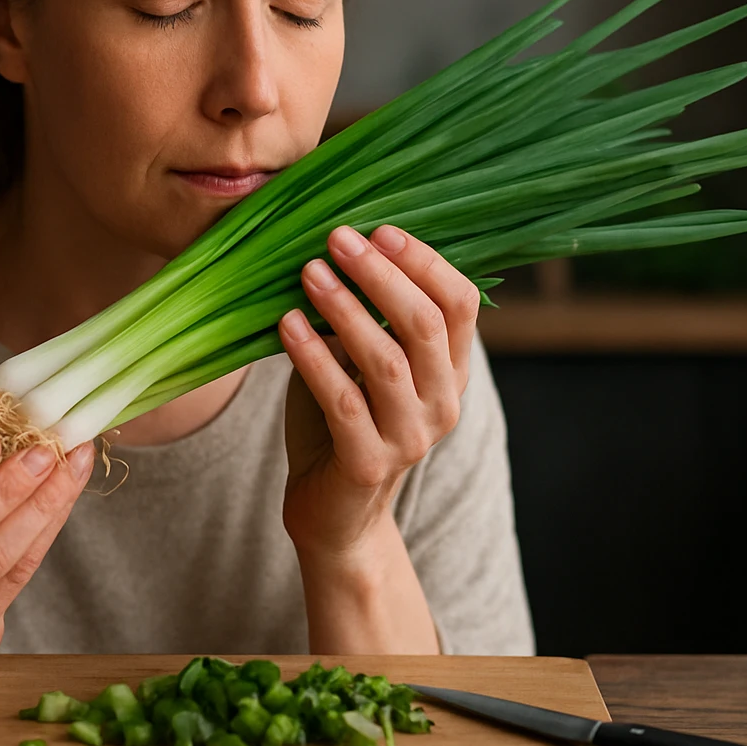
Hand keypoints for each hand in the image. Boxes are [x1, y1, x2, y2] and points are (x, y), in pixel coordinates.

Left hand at [278, 224, 479, 560]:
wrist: (333, 515)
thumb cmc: (342, 423)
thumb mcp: (363, 363)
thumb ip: (368, 317)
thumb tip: (339, 245)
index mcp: (451, 371)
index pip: (460, 303)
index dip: (424, 262)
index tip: (380, 230)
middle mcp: (443, 403)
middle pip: (424, 324)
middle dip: (380, 274)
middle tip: (338, 238)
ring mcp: (410, 437)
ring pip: (385, 360)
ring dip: (344, 308)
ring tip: (309, 272)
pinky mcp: (368, 463)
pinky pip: (342, 400)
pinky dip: (312, 356)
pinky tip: (286, 324)